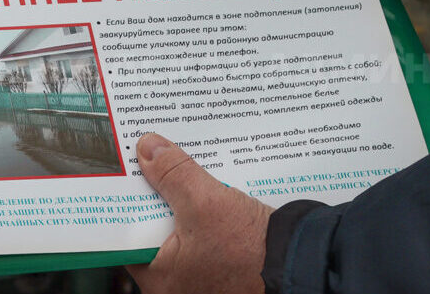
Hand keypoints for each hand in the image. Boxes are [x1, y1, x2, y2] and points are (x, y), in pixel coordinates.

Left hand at [126, 133, 274, 293]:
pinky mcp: (222, 263)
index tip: (126, 170)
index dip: (128, 199)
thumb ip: (172, 174)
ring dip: (181, 196)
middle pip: (154, 226)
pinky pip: (201, 230)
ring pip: (180, 225)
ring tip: (179, 163)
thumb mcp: (205, 203)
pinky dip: (201, 207)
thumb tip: (147, 148)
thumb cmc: (252, 250)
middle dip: (157, 193)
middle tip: (151, 157)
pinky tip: (206, 182)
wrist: (302, 263)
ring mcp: (200, 274)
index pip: (129, 233)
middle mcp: (175, 282)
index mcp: (159, 278)